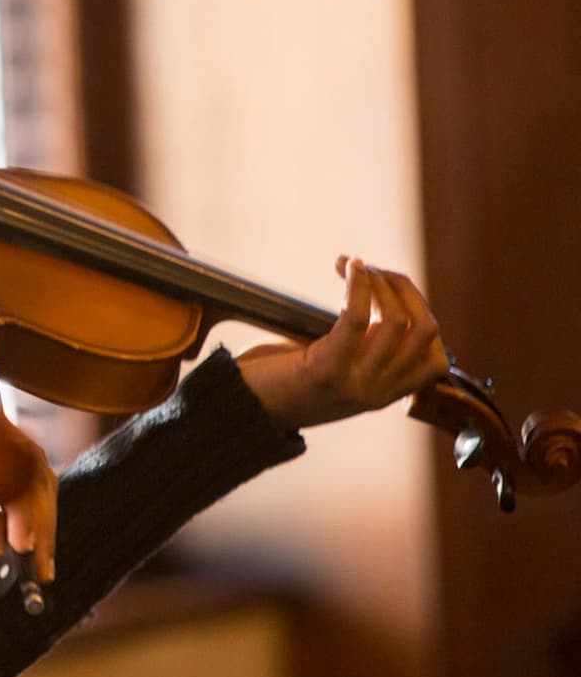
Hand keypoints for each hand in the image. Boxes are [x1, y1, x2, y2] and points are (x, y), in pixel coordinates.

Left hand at [237, 256, 450, 429]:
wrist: (239, 410)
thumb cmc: (278, 379)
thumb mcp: (335, 369)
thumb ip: (363, 349)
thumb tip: (381, 296)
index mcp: (386, 394)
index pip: (437, 355)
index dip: (420, 311)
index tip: (388, 284)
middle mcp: (379, 393)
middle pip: (424, 330)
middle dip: (404, 289)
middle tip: (372, 269)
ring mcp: (357, 384)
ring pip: (399, 322)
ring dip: (380, 282)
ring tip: (357, 266)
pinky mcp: (328, 371)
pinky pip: (359, 320)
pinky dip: (359, 286)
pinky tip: (349, 265)